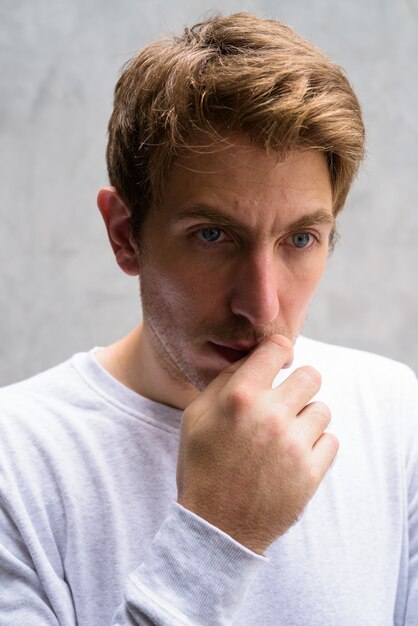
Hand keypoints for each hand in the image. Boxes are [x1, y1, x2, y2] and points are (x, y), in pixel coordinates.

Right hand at [176, 334, 338, 553]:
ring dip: (307, 419)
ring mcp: (294, 444)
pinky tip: (294, 457)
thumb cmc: (202, 467)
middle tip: (285, 402)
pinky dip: (316, 446)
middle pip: (311, 375)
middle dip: (299, 385)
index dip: (279, 352)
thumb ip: (224, 382)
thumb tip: (253, 359)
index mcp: (240, 397)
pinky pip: (331, 440)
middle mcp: (270, 414)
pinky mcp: (311, 471)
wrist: (215, 527)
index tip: (278, 363)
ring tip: (286, 436)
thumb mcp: (195, 418)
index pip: (277, 349)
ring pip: (323, 409)